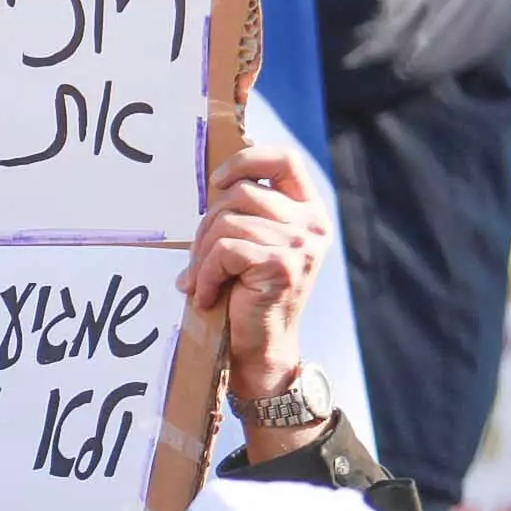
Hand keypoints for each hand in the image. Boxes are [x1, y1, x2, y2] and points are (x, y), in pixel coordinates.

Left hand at [184, 137, 334, 413]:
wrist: (260, 352)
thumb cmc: (247, 297)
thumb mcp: (251, 245)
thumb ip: (243, 214)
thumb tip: (211, 185)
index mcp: (308, 212)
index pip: (285, 159)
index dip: (246, 160)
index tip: (218, 182)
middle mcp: (312, 224)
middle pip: (240, 193)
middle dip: (206, 225)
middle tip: (198, 261)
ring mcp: (301, 244)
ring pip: (227, 223)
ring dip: (201, 255)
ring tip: (200, 281)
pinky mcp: (282, 265)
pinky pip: (224, 252)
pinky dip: (204, 275)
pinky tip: (204, 296)